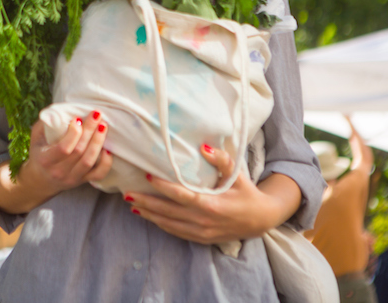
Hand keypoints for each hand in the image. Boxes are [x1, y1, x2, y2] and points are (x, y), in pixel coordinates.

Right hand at [0, 110, 112, 213]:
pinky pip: (98, 174)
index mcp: (46, 159)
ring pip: (89, 161)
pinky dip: (106, 163)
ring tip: (103, 126)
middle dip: (89, 130)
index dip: (73, 133)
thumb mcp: (36, 137)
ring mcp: (72, 178)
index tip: (78, 119)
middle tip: (96, 115)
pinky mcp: (82, 181)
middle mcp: (58, 171)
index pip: (63, 148)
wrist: (40, 179)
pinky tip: (107, 149)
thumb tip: (60, 109)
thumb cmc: (39, 152)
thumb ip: (46, 123)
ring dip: (98, 142)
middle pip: (79, 151)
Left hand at [123, 145, 299, 243]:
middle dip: (146, 203)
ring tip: (131, 204)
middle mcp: (203, 221)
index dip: (163, 187)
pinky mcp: (200, 239)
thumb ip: (221, 160)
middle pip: (168, 212)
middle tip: (127, 194)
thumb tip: (203, 147)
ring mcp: (201, 232)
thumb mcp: (237, 175)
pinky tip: (148, 216)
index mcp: (212, 205)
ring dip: (149, 214)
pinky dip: (160, 224)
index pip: (182, 195)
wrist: (260, 220)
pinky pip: (176, 232)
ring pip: (168, 224)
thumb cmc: (246, 193)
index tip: (147, 177)